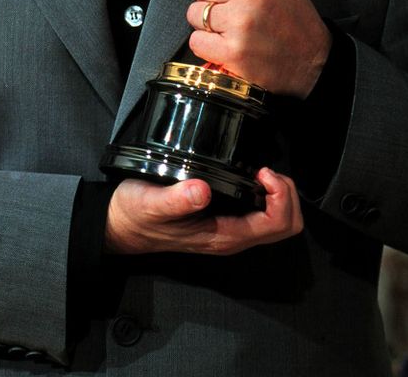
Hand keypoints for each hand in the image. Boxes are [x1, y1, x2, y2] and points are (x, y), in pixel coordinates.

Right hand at [105, 168, 302, 255]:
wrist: (121, 226)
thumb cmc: (136, 214)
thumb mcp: (151, 203)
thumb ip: (176, 199)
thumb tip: (202, 190)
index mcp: (223, 236)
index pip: (275, 224)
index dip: (279, 196)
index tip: (260, 171)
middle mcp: (233, 237)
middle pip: (286, 225)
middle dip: (287, 195)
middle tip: (265, 171)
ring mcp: (231, 231)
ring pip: (279, 221)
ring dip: (280, 194)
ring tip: (260, 172)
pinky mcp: (226, 221)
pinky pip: (263, 214)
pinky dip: (269, 194)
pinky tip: (251, 176)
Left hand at [186, 0, 330, 97]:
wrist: (312, 59)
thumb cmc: (291, 15)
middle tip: (234, 7)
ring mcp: (242, 22)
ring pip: (194, 12)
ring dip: (208, 22)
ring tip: (233, 26)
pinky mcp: (233, 51)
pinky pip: (196, 40)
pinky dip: (207, 44)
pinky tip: (228, 43)